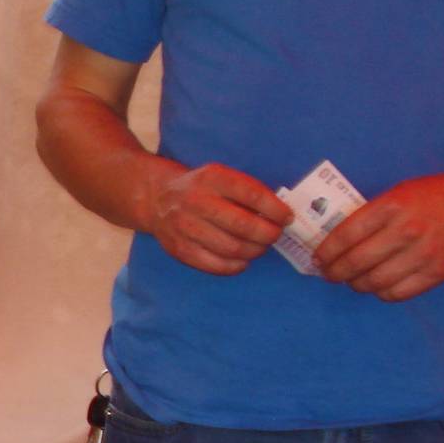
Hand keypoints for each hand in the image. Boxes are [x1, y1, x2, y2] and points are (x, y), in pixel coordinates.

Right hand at [145, 164, 290, 274]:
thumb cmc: (200, 188)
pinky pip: (215, 265)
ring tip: (260, 247)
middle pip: (242, 225)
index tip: (286, 218)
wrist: (157, 198)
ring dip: (254, 251)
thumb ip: (246, 191)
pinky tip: (242, 260)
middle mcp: (196, 202)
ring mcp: (185, 228)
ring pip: (231, 248)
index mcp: (211, 179)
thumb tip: (279, 215)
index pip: (251, 194)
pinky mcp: (180, 249)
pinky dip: (236, 266)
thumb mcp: (220, 176)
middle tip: (274, 235)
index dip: (275, 210)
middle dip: (267, 234)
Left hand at [313, 168, 443, 300]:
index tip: (318, 259)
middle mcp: (406, 231)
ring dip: (356, 284)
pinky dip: (381, 293)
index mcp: (392, 206)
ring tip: (351, 280)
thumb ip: (369, 215)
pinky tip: (377, 285)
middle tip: (329, 274)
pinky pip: (397, 293)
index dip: (326, 252)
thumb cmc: (431, 196)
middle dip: (335, 272)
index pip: (346, 236)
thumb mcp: (397, 193)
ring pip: (374, 282)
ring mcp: (423, 254)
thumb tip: (335, 241)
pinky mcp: (437, 273)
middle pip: (357, 262)